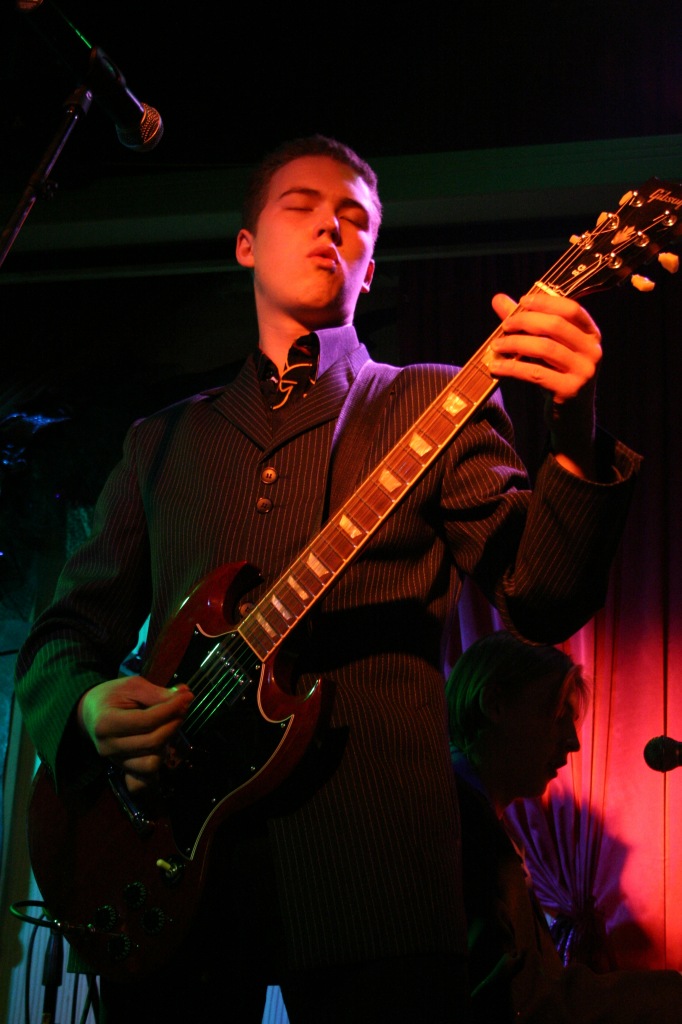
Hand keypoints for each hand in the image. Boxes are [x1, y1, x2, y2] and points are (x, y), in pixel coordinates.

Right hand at [77, 675, 193, 791]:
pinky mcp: (123, 769)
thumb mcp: (132, 686)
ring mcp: (115, 761)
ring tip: (170, 725)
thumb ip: (156, 693)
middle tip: (183, 707)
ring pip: (151, 763)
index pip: (147, 721)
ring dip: (167, 743)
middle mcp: (108, 747)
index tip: (186, 697)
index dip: (171, 709)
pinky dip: (158, 764)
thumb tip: (184, 696)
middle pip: (152, 742)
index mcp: (106, 723)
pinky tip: (164, 746)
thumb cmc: (112, 696)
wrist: (91, 713)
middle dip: (173, 724)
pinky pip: (145, 777)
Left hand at [489, 291, 601, 477]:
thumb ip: (526, 322)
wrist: (572, 418)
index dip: (545, 302)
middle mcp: (593, 351)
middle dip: (525, 322)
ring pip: (545, 349)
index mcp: (591, 334)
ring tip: (496, 346)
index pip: (571, 309)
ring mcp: (584, 372)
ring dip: (515, 344)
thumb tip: (498, 299)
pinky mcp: (570, 391)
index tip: (522, 301)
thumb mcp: (546, 349)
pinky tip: (495, 367)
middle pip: (555, 326)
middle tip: (504, 326)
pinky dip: (512, 368)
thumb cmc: (556, 376)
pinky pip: (536, 374)